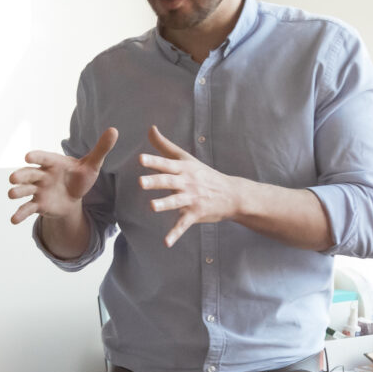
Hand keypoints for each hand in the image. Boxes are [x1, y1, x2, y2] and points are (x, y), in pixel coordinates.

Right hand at [8, 128, 118, 224]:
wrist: (73, 197)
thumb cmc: (80, 177)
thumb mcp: (92, 165)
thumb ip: (101, 149)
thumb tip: (114, 130)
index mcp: (53, 163)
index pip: (44, 158)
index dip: (36, 157)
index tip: (27, 156)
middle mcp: (42, 175)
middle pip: (29, 174)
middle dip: (21, 176)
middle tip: (13, 178)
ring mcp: (38, 190)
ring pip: (25, 190)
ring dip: (17, 192)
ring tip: (11, 194)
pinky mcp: (37, 204)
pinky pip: (27, 209)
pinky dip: (19, 214)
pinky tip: (13, 220)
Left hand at [138, 126, 241, 246]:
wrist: (232, 194)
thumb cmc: (204, 174)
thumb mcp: (186, 159)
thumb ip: (165, 146)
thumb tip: (150, 128)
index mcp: (183, 169)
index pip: (166, 164)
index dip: (154, 161)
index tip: (141, 159)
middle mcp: (187, 183)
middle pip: (169, 181)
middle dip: (155, 181)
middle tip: (141, 182)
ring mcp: (191, 199)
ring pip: (175, 202)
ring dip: (164, 204)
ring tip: (151, 206)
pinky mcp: (195, 214)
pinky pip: (183, 225)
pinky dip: (175, 234)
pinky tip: (166, 243)